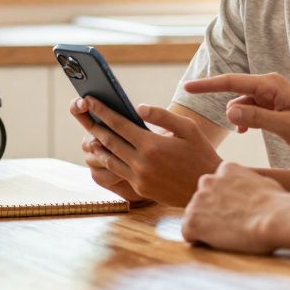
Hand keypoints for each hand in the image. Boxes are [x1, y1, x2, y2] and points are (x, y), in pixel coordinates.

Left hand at [78, 96, 222, 206]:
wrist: (206, 187)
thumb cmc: (200, 153)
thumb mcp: (187, 129)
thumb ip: (162, 116)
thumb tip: (138, 108)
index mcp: (151, 145)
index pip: (119, 124)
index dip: (102, 111)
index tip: (90, 100)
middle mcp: (141, 162)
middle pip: (109, 141)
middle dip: (94, 125)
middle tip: (83, 113)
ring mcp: (139, 177)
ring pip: (109, 159)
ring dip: (98, 146)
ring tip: (90, 136)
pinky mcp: (139, 189)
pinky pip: (118, 172)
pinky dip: (109, 161)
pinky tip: (106, 154)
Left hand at [181, 162, 287, 253]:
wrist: (274, 219)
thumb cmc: (277, 204)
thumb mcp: (263, 183)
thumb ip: (248, 184)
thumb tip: (250, 190)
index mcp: (226, 169)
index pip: (217, 185)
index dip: (226, 202)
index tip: (237, 212)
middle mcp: (208, 181)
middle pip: (203, 200)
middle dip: (213, 212)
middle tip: (231, 225)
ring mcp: (198, 200)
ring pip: (194, 216)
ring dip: (206, 226)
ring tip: (228, 236)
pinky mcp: (193, 221)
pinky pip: (188, 233)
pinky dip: (198, 240)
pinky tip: (215, 243)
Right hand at [183, 73, 289, 161]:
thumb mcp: (284, 127)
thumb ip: (256, 118)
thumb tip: (228, 111)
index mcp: (271, 85)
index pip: (232, 83)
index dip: (207, 85)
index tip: (186, 87)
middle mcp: (269, 86)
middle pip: (234, 93)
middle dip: (225, 107)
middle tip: (231, 127)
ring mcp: (272, 97)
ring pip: (241, 105)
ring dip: (238, 118)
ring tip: (246, 135)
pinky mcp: (274, 108)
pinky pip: (250, 111)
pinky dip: (245, 121)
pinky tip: (247, 133)